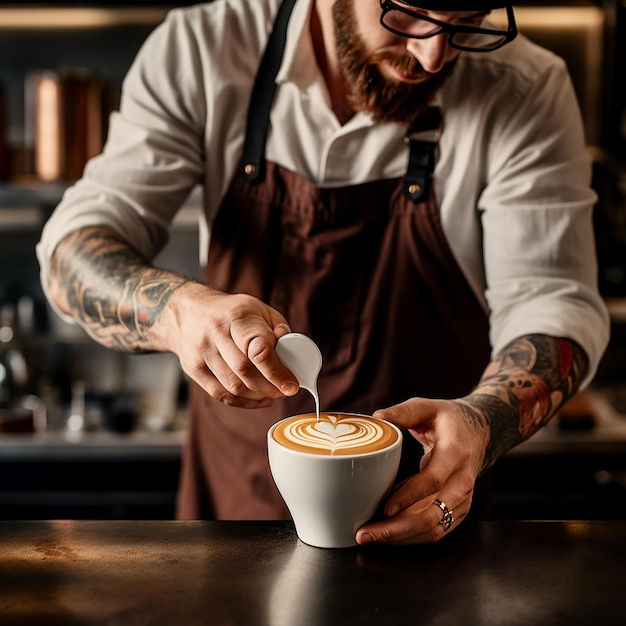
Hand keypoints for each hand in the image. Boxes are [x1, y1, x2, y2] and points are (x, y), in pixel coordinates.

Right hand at [164, 283, 299, 407]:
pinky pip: (220, 394)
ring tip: (272, 394)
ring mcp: (202, 352)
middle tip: (284, 390)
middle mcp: (216, 333)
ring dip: (257, 396)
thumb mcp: (258, 309)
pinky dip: (242, 402)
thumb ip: (277, 329)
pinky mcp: (193, 368)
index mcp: (237, 317)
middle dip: (270, 387)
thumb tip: (291, 351)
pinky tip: (257, 399)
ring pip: (233, 386)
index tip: (292, 385)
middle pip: (245, 371)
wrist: (187, 311)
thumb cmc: (231, 312)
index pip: (258, 349)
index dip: (277, 371)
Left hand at [355, 397, 488, 544]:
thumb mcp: (427, 407)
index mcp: (455, 453)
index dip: (409, 496)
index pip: (433, 480)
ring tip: (370, 537)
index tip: (385, 507)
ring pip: (434, 529)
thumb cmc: (448, 419)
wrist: (479, 432)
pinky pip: (436, 531)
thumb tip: (378, 416)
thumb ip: (403, 412)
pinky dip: (411, 537)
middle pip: (432, 515)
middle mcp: (463, 481)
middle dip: (397, 529)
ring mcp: (463, 499)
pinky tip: (387, 534)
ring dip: (401, 538)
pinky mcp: (457, 510)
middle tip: (365, 533)